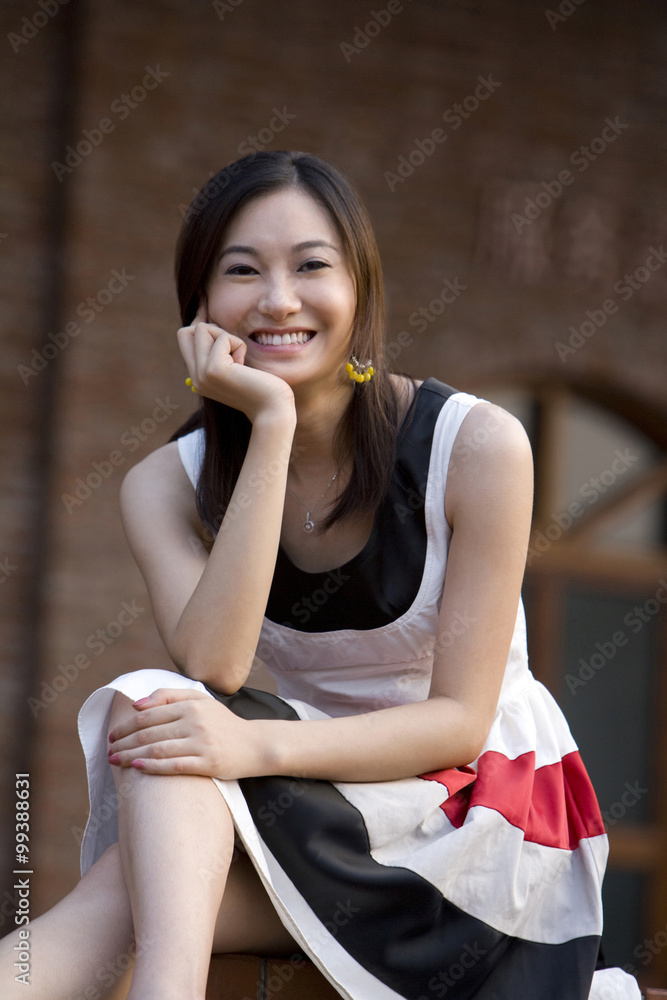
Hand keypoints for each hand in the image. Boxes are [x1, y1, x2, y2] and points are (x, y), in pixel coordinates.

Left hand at [107, 688, 265, 778]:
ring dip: (131, 755)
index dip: (127, 725)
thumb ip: (170, 696)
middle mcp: (195, 721)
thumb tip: (137, 704)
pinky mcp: (207, 763)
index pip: (150, 714)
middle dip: (124, 742)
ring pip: (157, 748)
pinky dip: (152, 766)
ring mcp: (202, 742)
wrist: (256, 745)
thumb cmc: (224, 724)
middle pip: (150, 732)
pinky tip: (137, 769)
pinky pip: (174, 765)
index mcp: (191, 705)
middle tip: (109, 750)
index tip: (113, 734)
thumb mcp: (201, 701)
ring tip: (115, 760)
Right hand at [177, 303, 294, 421]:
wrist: (272, 410)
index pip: (185, 337)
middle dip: (213, 331)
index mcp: (198, 377)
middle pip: (187, 331)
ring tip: (239, 360)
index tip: (221, 328)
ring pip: (202, 329)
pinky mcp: (214, 370)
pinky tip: (244, 366)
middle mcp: (195, 377)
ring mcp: (202, 374)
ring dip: (227, 337)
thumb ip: (218, 351)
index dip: (201, 325)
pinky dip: (238, 345)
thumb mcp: (235, 367)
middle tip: (233, 351)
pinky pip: (223, 338)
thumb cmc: (261, 387)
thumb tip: (205, 321)